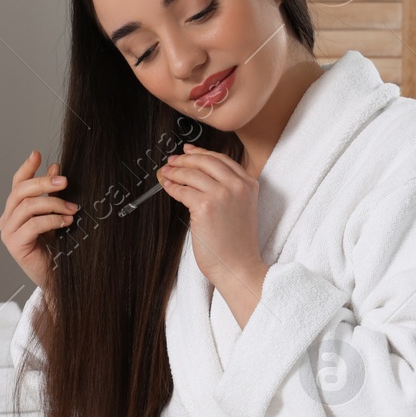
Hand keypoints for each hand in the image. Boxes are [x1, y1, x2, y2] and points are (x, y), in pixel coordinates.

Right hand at [0, 150, 77, 291]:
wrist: (57, 277)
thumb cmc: (56, 247)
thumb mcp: (56, 215)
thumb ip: (53, 193)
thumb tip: (56, 168)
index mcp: (15, 210)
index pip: (17, 183)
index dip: (27, 167)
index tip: (38, 154)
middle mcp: (7, 219)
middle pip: (20, 191)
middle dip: (44, 183)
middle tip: (65, 181)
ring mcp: (8, 232)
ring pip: (27, 206)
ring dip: (53, 204)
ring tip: (72, 209)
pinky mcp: (14, 245)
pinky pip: (32, 224)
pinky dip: (52, 220)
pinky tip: (66, 222)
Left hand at [158, 143, 266, 301]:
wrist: (238, 266)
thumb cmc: (236, 243)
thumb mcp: (241, 207)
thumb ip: (228, 188)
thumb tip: (198, 170)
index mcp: (249, 183)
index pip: (221, 159)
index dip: (201, 152)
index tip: (188, 150)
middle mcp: (238, 185)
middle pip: (206, 160)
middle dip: (185, 158)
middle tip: (172, 160)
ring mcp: (222, 194)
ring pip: (192, 173)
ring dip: (175, 171)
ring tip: (166, 172)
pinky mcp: (205, 206)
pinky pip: (182, 190)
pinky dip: (171, 187)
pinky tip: (167, 186)